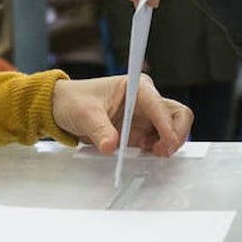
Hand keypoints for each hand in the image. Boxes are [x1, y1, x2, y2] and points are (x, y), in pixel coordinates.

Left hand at [51, 74, 191, 156]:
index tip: (166, 143)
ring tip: (152, 152)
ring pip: (175, 128)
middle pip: (178, 114)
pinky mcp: (142, 132)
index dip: (167, 125)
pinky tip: (145, 153)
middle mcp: (146, 101)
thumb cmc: (74, 101)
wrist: (63, 109)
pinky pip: (162, 142)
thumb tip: (111, 146)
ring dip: (169, 143)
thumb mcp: (84, 114)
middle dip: (176, 134)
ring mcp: (146, 117)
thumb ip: (99, 130)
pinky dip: (160, 149)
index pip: (160, 105)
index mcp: (136, 88)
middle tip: (163, 151)